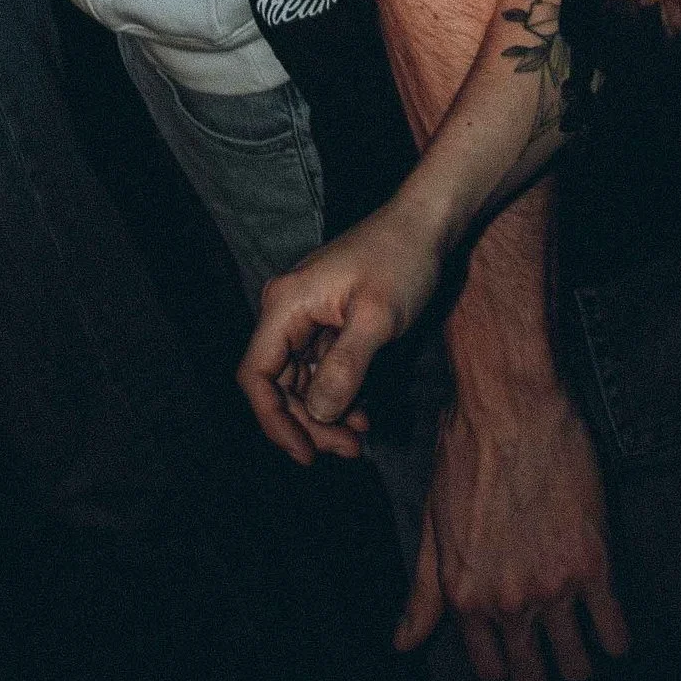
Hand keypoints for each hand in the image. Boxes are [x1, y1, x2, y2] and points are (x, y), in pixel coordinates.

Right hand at [239, 205, 443, 463]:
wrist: (424, 225)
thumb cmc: (401, 263)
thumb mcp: (377, 320)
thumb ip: (344, 369)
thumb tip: (318, 414)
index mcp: (286, 305)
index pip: (256, 374)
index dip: (274, 421)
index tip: (307, 455)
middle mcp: (287, 312)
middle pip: (278, 385)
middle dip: (309, 423)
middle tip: (351, 449)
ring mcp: (306, 317)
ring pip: (300, 382)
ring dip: (324, 416)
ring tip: (360, 437)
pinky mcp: (327, 323)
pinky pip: (319, 370)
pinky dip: (337, 396)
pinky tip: (362, 414)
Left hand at [410, 382, 628, 680]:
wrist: (509, 406)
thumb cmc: (465, 455)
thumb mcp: (434, 522)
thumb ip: (424, 591)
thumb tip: (402, 644)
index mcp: (466, 593)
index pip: (490, 672)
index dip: (504, 676)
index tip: (515, 668)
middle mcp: (508, 600)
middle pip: (534, 679)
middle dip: (541, 674)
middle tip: (549, 655)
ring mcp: (553, 586)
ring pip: (577, 665)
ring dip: (579, 660)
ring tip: (580, 642)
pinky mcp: (593, 565)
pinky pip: (615, 632)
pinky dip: (614, 637)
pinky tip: (608, 622)